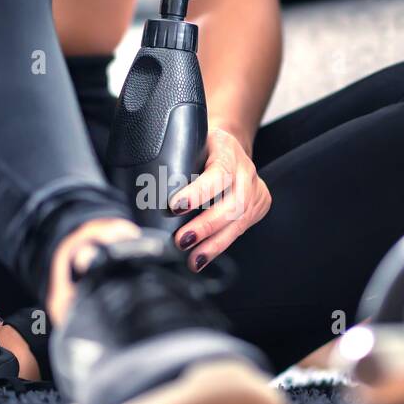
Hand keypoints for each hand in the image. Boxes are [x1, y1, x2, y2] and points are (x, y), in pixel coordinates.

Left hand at [170, 127, 270, 270]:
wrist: (231, 146)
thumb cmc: (204, 147)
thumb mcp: (191, 143)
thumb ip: (176, 159)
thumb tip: (144, 185)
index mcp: (228, 151)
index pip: (218, 173)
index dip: (198, 192)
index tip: (175, 206)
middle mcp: (246, 171)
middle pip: (233, 204)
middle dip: (206, 226)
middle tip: (182, 241)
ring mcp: (256, 190)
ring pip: (239, 222)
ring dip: (213, 244)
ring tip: (193, 260)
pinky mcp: (259, 206)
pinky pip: (240, 230)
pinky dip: (219, 245)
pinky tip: (203, 258)